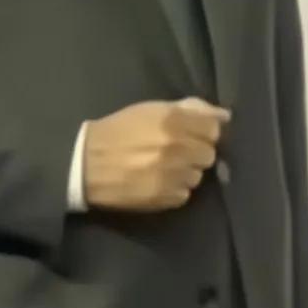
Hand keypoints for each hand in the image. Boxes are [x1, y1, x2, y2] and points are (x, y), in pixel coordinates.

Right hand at [83, 98, 230, 211]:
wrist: (84, 164)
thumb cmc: (118, 131)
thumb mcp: (151, 109)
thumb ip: (190, 108)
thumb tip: (224, 114)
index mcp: (173, 122)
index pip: (214, 129)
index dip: (205, 131)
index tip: (193, 133)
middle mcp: (177, 148)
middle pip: (209, 153)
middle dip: (196, 152)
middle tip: (177, 151)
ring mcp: (172, 175)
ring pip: (198, 176)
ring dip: (186, 172)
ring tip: (164, 168)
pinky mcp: (164, 198)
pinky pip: (184, 194)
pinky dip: (175, 189)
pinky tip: (158, 182)